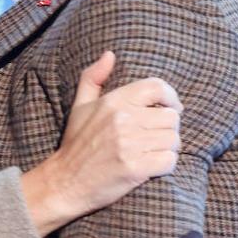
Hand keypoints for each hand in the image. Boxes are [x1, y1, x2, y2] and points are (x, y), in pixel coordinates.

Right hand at [21, 51, 181, 235]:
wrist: (65, 182)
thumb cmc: (76, 143)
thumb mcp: (80, 106)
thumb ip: (93, 77)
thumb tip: (109, 55)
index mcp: (113, 101)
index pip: (157, 87)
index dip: (171, 97)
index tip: (171, 108)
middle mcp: (123, 120)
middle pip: (171, 117)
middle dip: (168, 129)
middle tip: (156, 138)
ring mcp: (129, 145)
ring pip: (173, 140)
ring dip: (167, 148)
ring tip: (152, 152)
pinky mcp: (135, 168)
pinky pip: (169, 161)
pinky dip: (165, 165)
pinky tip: (152, 167)